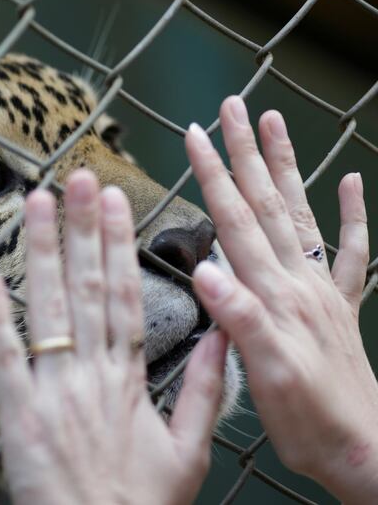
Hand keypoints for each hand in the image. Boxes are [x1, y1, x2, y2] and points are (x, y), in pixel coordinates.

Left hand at [0, 171, 226, 504]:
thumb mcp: (190, 452)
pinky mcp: (18, 411)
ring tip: (35, 203)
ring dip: (41, 252)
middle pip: (87, 288)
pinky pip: (6, 357)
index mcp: (130, 378)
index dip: (118, 245)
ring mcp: (52, 389)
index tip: (113, 200)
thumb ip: (202, 391)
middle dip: (81, 229)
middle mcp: (91, 373)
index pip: (125, 296)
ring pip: (48, 309)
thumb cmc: (140, 501)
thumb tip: (222, 337)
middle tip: (74, 177)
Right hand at [186, 96, 377, 502]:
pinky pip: (352, 251)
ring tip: (275, 124)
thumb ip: (241, 319)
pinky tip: (350, 180)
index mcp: (273, 295)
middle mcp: (299, 281)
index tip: (195, 135)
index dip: (214, 177)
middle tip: (235, 107)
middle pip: (268, 204)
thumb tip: (207, 270)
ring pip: (301, 214)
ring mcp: (323, 289)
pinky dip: (351, 213)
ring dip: (287, 166)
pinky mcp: (340, 305)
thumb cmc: (309, 420)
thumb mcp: (267, 376)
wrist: (366, 449)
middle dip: (246, 154)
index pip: (237, 223)